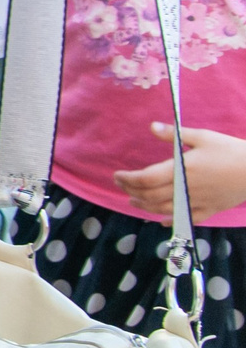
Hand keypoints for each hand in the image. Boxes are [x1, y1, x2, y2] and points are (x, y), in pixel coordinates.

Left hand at [116, 123, 245, 219]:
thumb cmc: (231, 150)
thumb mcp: (203, 137)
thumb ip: (175, 135)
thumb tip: (152, 127)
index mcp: (181, 170)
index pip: (145, 179)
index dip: (128, 179)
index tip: (117, 175)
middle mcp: (185, 189)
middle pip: (150, 196)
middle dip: (131, 192)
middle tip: (122, 186)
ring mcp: (197, 202)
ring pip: (164, 209)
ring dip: (145, 207)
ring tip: (134, 202)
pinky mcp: (210, 210)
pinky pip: (187, 219)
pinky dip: (171, 221)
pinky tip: (162, 221)